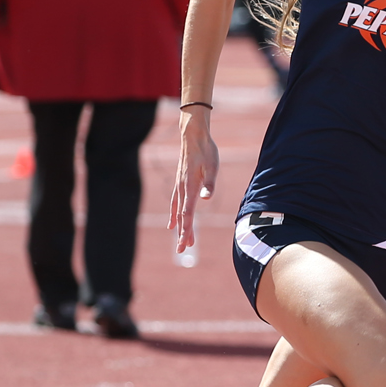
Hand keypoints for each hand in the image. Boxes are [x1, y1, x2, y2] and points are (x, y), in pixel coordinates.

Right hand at [168, 109, 219, 252]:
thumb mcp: (212, 166)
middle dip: (183, 234)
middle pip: (182, 217)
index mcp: (191, 188)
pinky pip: (175, 203)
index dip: (187, 230)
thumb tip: (206, 198)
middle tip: (183, 250)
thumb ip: (209, 183)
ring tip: (182, 241)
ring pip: (178, 212)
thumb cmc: (206, 151)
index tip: (186, 243)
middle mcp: (183, 189)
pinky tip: (173, 223)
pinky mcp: (180, 183)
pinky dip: (174, 215)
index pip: (188, 214)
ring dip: (180, 227)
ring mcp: (180, 186)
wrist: (193, 136)